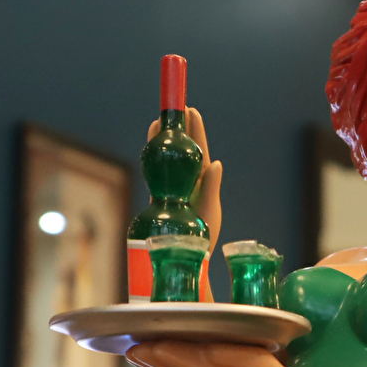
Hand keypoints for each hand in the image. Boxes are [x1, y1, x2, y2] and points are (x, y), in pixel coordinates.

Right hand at [148, 107, 222, 248]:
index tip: (192, 110)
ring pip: (169, 159)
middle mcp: (189, 182)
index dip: (196, 130)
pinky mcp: (162, 198)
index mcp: (204, 181)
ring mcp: (175, 188)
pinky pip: (157, 173)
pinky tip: (150, 147)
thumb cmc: (205, 235)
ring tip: (158, 122)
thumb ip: (212, 187)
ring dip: (164, 140)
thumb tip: (216, 164)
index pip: (200, 150)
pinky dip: (154, 158)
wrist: (189, 257)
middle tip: (174, 109)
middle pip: (183, 150)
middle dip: (179, 129)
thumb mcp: (210, 210)